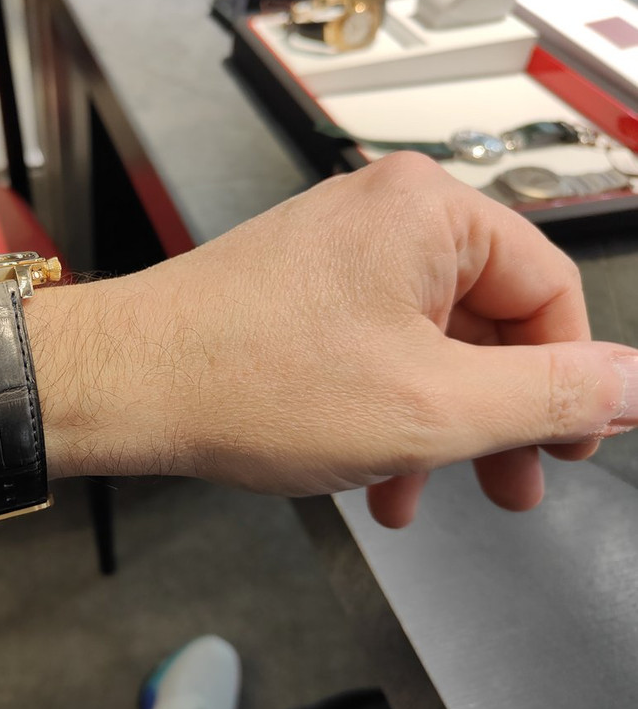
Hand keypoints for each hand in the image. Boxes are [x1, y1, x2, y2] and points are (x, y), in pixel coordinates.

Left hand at [64, 153, 637, 526]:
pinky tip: (372, 478)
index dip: (571, 380)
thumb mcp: (433, 408)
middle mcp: (380, 218)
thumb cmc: (248, 381)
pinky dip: (381, 415)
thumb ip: (549, 396)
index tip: (568, 444)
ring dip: (434, 429)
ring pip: (423, 348)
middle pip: (485, 321)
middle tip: (513, 483)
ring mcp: (332, 256)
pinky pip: (368, 351)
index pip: (550, 292)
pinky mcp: (295, 294)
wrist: (122, 387)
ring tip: (425, 493)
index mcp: (428, 215)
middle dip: (496, 417)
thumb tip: (630, 384)